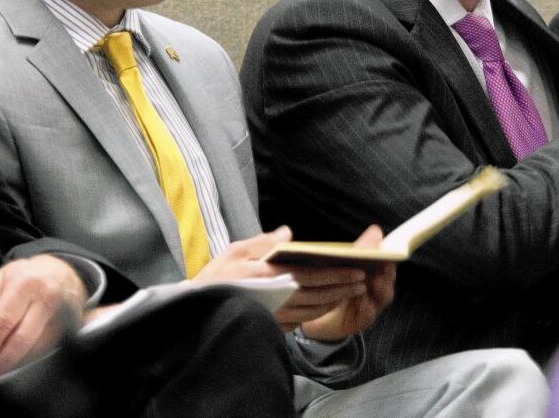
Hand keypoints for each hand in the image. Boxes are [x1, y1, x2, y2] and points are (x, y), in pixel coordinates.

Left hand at [0, 255, 86, 379]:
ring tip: (1, 367)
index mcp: (26, 283)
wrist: (63, 271)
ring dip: (17, 362)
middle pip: (23, 337)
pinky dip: (33, 357)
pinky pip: (50, 346)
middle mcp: (48, 297)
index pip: (4, 319)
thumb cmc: (24, 276)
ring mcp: (64, 310)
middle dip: (3, 359)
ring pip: (38, 346)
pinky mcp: (73, 322)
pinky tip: (20, 358)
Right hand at [195, 226, 370, 331]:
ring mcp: (276, 315)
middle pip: (318, 292)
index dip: (336, 272)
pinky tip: (329, 305)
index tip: (356, 268)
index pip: (312, 274)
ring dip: (336, 299)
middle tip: (363, 280)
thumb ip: (263, 242)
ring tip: (353, 290)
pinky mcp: (273, 326)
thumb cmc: (215, 279)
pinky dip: (320, 312)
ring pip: (314, 308)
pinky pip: (303, 320)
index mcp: (270, 275)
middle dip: (343, 286)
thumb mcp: (235, 252)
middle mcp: (277, 297)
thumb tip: (287, 233)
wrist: (195, 314)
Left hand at [299, 226, 396, 341]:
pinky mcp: (361, 320)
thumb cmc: (329, 282)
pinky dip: (367, 308)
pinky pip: (368, 315)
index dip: (391, 259)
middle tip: (384, 267)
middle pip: (388, 280)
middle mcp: (375, 288)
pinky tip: (362, 301)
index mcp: (373, 271)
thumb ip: (360, 249)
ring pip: (383, 297)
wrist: (311, 310)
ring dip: (381, 289)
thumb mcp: (342, 264)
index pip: (387, 263)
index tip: (389, 254)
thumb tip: (376, 230)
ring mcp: (370, 305)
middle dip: (387, 273)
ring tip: (374, 282)